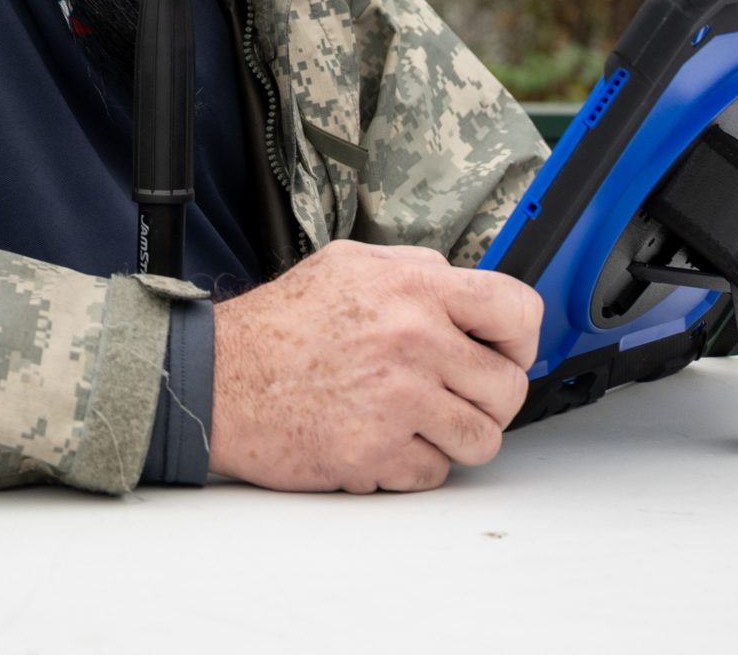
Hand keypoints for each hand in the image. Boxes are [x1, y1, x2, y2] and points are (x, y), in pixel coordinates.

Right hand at [207, 240, 543, 492]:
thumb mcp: (351, 265)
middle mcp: (414, 340)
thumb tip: (469, 296)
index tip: (503, 352)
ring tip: (418, 422)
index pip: (518, 311)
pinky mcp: (377, 452)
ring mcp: (398, 400)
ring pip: (482, 439)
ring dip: (455, 437)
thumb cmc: (279, 325)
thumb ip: (417, 272)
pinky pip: (435, 474)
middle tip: (454, 396)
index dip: (520, 340)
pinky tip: (383, 440)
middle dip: (486, 398)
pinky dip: (414, 466)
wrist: (217, 377)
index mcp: (414, 287)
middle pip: (508, 388)